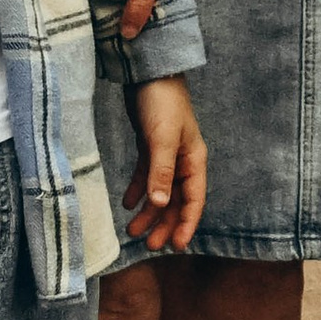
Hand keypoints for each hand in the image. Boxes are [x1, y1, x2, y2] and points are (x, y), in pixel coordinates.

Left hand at [123, 78, 208, 251]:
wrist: (148, 73)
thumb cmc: (162, 102)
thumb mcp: (163, 139)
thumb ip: (161, 172)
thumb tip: (159, 205)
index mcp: (193, 160)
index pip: (194, 199)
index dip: (186, 224)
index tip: (177, 246)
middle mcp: (183, 161)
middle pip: (176, 201)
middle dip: (165, 224)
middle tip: (150, 246)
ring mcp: (166, 155)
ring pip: (160, 192)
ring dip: (148, 212)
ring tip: (132, 231)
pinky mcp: (150, 147)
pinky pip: (146, 177)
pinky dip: (138, 192)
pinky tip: (127, 204)